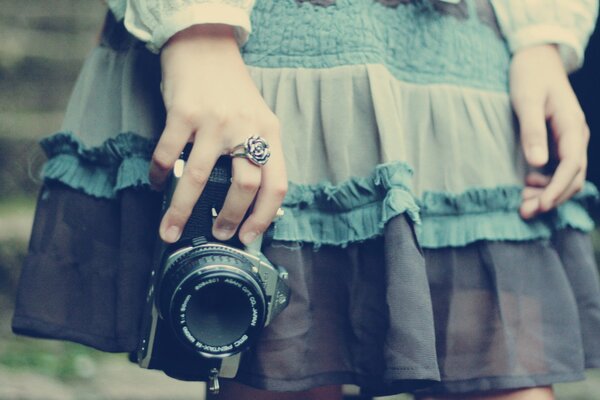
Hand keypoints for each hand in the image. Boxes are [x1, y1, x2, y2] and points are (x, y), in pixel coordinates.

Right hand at [150, 24, 286, 244]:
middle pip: (244, 187)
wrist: (205, 47)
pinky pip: (167, 154)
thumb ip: (257, 152)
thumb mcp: (256, 119)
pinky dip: (158, 175)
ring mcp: (214, 121)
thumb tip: (249, 201)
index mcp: (269, 133)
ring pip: (198, 178)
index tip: (249, 237)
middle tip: (218, 234)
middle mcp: (246, 128)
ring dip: (182, 211)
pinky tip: (156, 183)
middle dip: (228, 219)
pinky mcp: (183, 112)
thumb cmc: (231, 90)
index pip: (276, 185)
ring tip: (172, 229)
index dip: (264, 217)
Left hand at [510, 44, 589, 218]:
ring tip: (523, 205)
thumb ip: (532, 131)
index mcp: (573, 126)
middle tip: (524, 212)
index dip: (557, 189)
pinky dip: (546, 183)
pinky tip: (528, 185)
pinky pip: (559, 169)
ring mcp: (570, 139)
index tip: (541, 206)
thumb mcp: (526, 101)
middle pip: (572, 176)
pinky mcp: (560, 141)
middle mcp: (576, 135)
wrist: (536, 58)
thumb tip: (538, 163)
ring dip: (548, 193)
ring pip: (567, 176)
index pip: (572, 166)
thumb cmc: (529, 76)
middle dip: (552, 198)